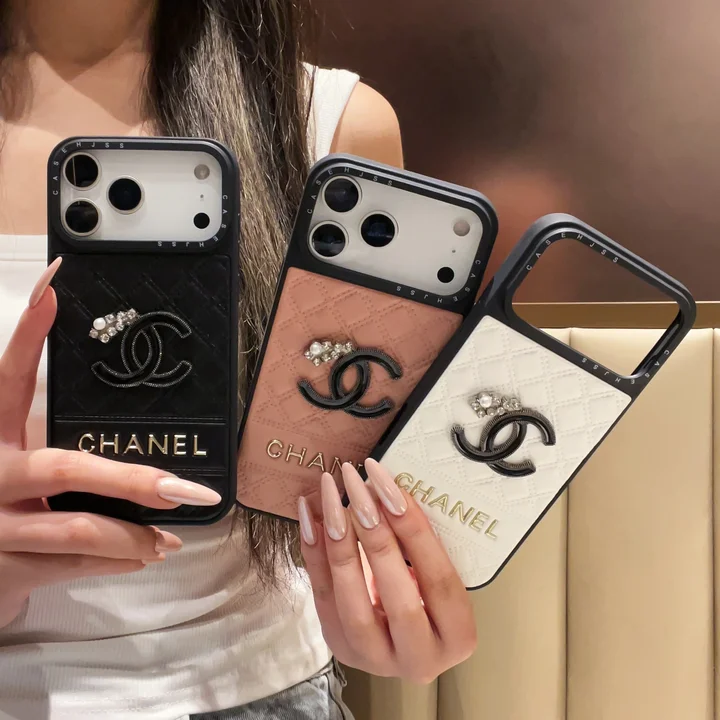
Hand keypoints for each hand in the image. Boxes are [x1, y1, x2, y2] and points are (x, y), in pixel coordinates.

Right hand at [0, 260, 220, 628]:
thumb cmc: (4, 500)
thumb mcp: (19, 459)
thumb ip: (60, 443)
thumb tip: (137, 425)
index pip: (8, 376)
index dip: (28, 331)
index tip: (56, 283)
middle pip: (64, 468)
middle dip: (131, 481)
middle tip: (183, 488)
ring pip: (77, 530)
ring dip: (134, 536)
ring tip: (171, 538)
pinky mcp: (4, 572)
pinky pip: (72, 567)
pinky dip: (118, 561)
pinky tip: (147, 554)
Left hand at [299, 459, 475, 683]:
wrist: (406, 642)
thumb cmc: (429, 596)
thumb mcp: (438, 574)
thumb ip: (420, 545)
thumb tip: (386, 489)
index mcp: (458, 635)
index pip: (438, 579)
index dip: (413, 529)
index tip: (389, 485)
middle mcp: (420, 658)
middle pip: (397, 596)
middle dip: (375, 533)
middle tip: (358, 486)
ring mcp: (375, 659)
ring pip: (352, 601)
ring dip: (339, 540)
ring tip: (331, 495)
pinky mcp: (341, 647)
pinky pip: (322, 595)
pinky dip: (313, 550)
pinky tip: (309, 513)